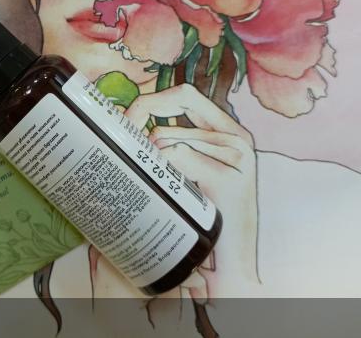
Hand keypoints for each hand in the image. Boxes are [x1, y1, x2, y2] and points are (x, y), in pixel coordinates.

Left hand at [126, 83, 260, 298]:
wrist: (230, 265)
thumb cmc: (203, 220)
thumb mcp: (190, 175)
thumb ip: (174, 146)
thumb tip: (129, 123)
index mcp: (229, 132)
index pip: (186, 95)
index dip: (152, 100)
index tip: (126, 117)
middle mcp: (238, 137)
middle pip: (181, 99)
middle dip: (143, 110)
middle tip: (121, 130)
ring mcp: (238, 156)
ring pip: (170, 136)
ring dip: (151, 156)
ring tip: (151, 181)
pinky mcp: (229, 178)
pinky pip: (177, 156)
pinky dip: (163, 170)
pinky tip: (167, 192)